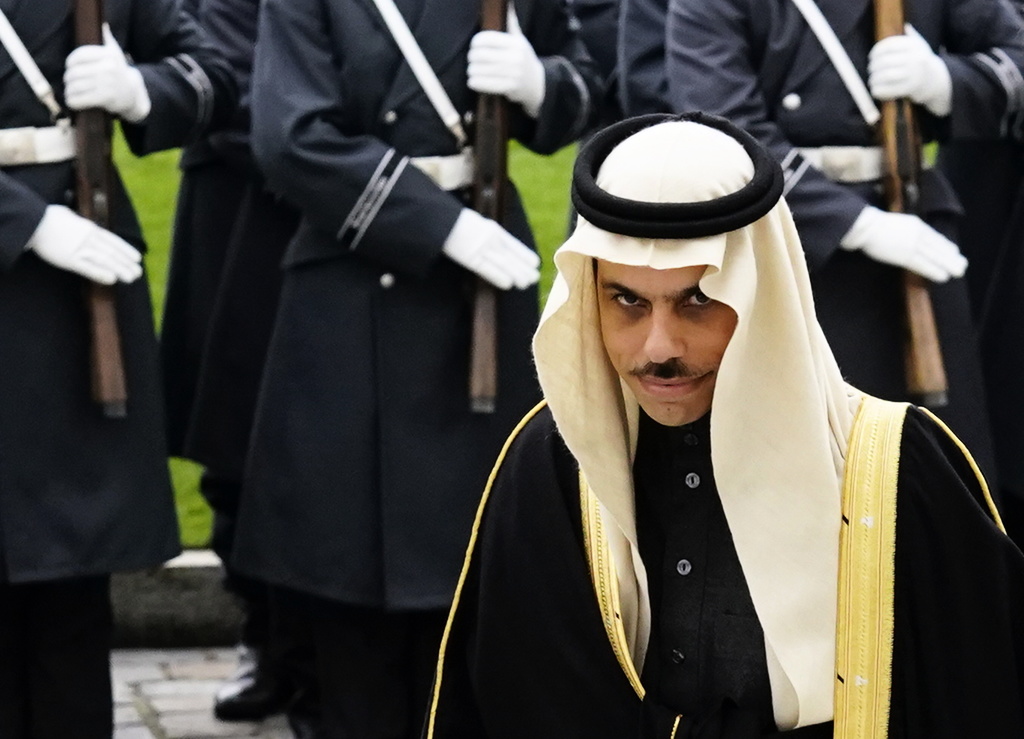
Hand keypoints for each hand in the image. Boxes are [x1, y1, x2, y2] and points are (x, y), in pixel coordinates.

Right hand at [27, 205, 143, 283]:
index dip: (126, 250)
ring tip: (131, 278)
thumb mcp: (71, 216)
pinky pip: (88, 268)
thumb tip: (86, 225)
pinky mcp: (69, 259)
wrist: (33, 221)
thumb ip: (80, 223)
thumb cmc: (49, 217)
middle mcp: (89, 239)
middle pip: (112, 252)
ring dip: (119, 269)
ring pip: (104, 261)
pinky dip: (100, 273)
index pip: (113, 241)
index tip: (137, 258)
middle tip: (138, 272)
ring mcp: (80, 249)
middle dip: (126, 263)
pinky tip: (111, 279)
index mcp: (90, 228)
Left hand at [64, 24, 150, 121]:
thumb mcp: (116, 53)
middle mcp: (108, 68)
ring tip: (69, 92)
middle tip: (68, 82)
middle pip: (75, 73)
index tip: (69, 67)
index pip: (79, 56)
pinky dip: (72, 101)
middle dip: (68, 79)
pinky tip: (72, 101)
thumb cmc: (119, 71)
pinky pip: (80, 99)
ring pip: (76, 87)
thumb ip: (107, 39)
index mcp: (108, 55)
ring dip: (69, 91)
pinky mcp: (106, 98)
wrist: (133, 94)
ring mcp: (107, 83)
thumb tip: (103, 25)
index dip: (70, 62)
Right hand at [442, 208, 539, 288]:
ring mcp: (481, 248)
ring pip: (503, 264)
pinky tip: (508, 284)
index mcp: (492, 229)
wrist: (439, 218)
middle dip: (523, 268)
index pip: (513, 244)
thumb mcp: (476, 222)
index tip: (535, 262)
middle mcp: (490, 239)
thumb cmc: (454, 220)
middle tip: (535, 277)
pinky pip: (487, 269)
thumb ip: (486, 233)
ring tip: (526, 283)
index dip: (524, 254)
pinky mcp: (470, 258)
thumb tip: (494, 244)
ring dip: (516, 274)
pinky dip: (498, 277)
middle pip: (511, 256)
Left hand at [467, 12, 545, 117]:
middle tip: (472, 60)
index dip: (475, 42)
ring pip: (478, 70)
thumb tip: (508, 6)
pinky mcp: (508, 88)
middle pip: (479, 54)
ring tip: (473, 71)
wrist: (537, 84)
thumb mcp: (520, 40)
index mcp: (515, 43)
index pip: (486, 39)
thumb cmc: (523, 59)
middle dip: (471, 57)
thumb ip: (511, 25)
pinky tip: (474, 81)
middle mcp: (515, 57)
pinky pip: (482, 83)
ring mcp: (512, 73)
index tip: (474, 46)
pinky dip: (474, 82)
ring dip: (472, 71)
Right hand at [840, 206, 966, 282]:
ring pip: (935, 256)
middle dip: (952, 257)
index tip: (955, 252)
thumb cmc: (874, 225)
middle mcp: (918, 234)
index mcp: (916, 225)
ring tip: (958, 272)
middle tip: (963, 265)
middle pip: (939, 247)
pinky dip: (934, 271)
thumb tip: (909, 239)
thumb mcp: (897, 223)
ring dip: (948, 265)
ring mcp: (912, 245)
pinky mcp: (905, 255)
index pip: (935, 237)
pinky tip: (943, 277)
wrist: (865, 225)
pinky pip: (923, 265)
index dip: (946, 246)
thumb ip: (906, 231)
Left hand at [868, 24, 951, 115]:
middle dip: (873, 66)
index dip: (876, 51)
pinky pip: (888, 90)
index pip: (889, 45)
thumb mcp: (920, 45)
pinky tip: (875, 89)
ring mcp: (913, 74)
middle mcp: (915, 58)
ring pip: (885, 75)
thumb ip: (911, 36)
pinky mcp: (910, 88)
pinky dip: (878, 90)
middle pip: (884, 61)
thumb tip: (905, 26)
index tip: (871, 56)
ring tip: (872, 80)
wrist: (935, 80)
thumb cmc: (921, 61)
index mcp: (914, 46)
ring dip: (874, 79)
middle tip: (870, 69)